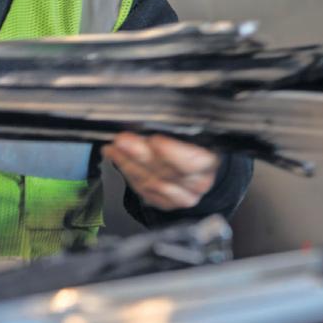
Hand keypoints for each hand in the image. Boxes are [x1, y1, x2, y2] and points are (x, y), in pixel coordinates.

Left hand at [102, 132, 220, 210]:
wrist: (200, 169)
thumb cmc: (195, 144)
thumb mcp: (194, 131)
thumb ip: (176, 129)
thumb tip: (151, 119)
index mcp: (209, 161)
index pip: (191, 162)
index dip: (171, 153)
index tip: (155, 140)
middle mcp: (198, 183)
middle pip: (165, 172)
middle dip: (139, 155)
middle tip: (122, 141)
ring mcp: (182, 196)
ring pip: (151, 182)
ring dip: (128, 164)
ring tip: (113, 148)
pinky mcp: (166, 203)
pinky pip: (144, 191)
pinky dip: (128, 174)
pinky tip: (118, 160)